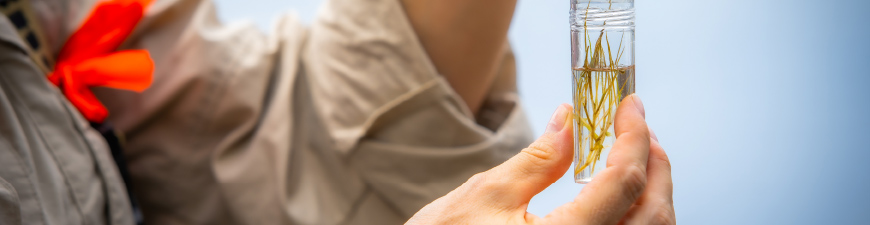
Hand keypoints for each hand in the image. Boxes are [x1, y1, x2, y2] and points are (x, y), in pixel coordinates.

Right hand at [406, 95, 674, 224]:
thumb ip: (540, 158)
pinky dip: (635, 216)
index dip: (633, 135)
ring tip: (632, 156)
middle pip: (654, 214)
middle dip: (655, 164)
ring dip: (651, 192)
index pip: (624, 181)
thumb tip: (570, 118)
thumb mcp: (488, 194)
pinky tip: (618, 195)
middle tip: (638, 127)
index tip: (629, 105)